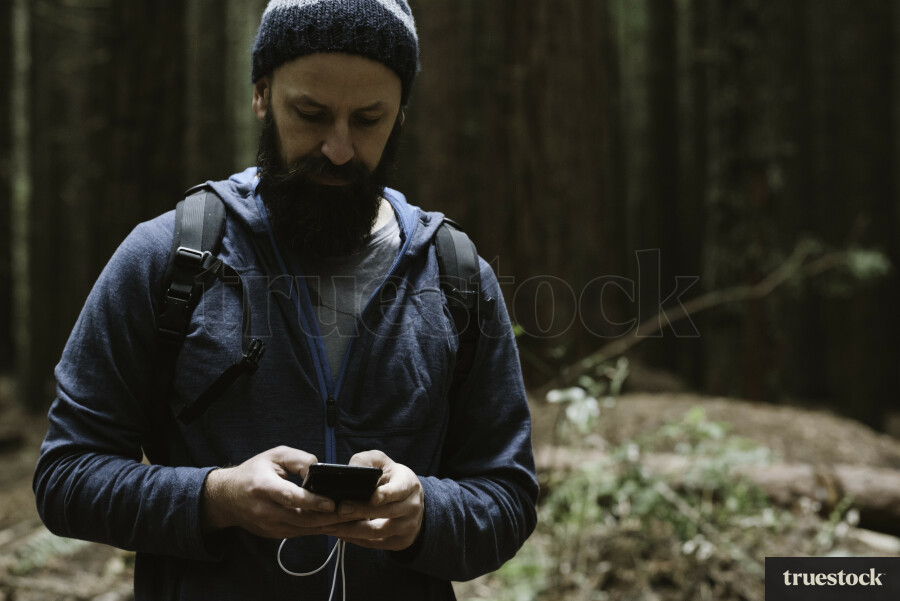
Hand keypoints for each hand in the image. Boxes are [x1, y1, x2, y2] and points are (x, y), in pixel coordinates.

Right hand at [201, 446, 349, 538]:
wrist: (227, 498)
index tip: (332, 503)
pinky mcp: (275, 534)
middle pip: (302, 518)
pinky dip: (319, 528)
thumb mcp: (275, 455)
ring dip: (328, 525)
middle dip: (329, 517)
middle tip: (353, 512)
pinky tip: (336, 523)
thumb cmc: (254, 472)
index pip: (290, 497)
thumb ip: (299, 459)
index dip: (312, 502)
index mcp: (263, 486)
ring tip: (351, 519)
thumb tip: (319, 472)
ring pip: (304, 529)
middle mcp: (265, 510)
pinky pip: (301, 533)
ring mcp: (270, 526)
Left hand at [323, 450, 424, 551]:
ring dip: (352, 530)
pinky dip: (355, 539)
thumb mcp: (382, 462)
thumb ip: (366, 461)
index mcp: (409, 484)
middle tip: (340, 509)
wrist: (411, 500)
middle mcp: (412, 507)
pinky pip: (374, 543)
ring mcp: (407, 527)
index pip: (399, 490)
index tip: (372, 498)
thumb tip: (350, 469)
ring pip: (377, 532)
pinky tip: (339, 533)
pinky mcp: (399, 542)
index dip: (386, 495)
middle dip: (361, 511)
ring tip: (330, 526)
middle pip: (386, 512)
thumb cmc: (390, 478)